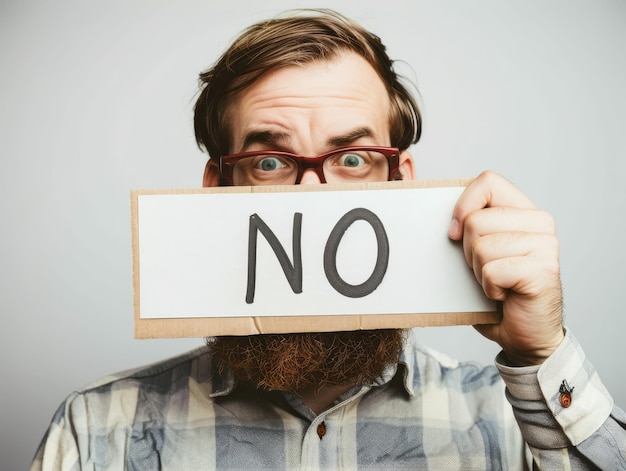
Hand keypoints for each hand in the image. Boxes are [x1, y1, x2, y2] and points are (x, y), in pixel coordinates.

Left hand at [448, 171, 564, 365]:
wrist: (524, 334)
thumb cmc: (499, 290)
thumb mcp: (478, 251)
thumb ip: (469, 227)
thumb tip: (440, 217)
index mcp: (523, 211)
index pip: (487, 182)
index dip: (463, 205)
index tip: (454, 232)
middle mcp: (540, 222)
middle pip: (475, 220)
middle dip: (468, 251)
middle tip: (486, 269)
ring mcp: (546, 245)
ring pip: (481, 246)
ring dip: (479, 272)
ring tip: (497, 282)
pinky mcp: (543, 269)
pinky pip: (492, 271)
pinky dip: (489, 289)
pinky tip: (505, 295)